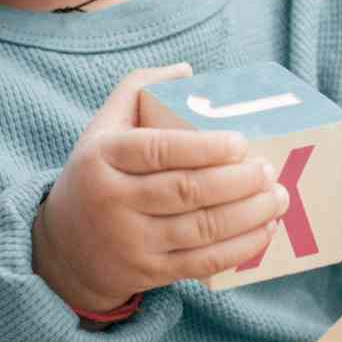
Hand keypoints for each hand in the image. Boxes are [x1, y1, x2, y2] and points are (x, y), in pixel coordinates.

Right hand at [32, 64, 289, 310]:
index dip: (204, 148)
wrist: (64, 250)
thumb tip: (186, 69)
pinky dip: (239, 248)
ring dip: (249, 215)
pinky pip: (202, 263)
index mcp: (103, 157)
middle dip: (238, 181)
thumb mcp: (100, 129)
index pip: (159, 150)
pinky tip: (264, 231)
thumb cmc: (95, 176)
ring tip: (278, 198)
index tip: (241, 142)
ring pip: (201, 229)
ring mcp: (131, 240)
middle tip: (269, 169)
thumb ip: (137, 90)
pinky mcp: (148, 271)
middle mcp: (113, 200)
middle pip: (186, 191)